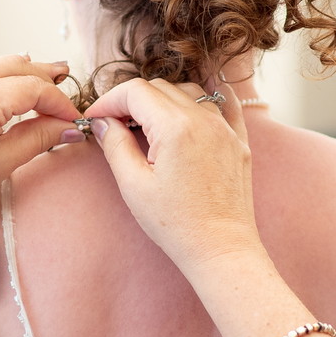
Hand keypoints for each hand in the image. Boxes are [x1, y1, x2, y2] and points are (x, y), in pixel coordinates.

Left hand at [0, 55, 83, 186]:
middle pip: (19, 67)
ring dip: (27, 71)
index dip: (60, 102)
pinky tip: (13, 80)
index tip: (74, 119)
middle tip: (69, 86)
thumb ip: (36, 140)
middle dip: (47, 77)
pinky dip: (4, 74)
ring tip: (50, 76)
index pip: (35, 88)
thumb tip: (66, 128)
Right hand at [85, 79, 262, 274]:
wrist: (221, 249)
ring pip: (189, 91)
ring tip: (147, 124)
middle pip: (160, 87)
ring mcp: (226, 128)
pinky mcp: (239, 140)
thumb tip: (103, 122)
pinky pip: (224, 103)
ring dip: (163, 100)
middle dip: (132, 99)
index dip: (109, 100)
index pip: (135, 91)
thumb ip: (115, 145)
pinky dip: (203, 98)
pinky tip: (189, 109)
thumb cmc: (176, 224)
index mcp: (175, 127)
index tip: (96, 116)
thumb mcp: (134, 185)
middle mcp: (204, 119)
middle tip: (115, 123)